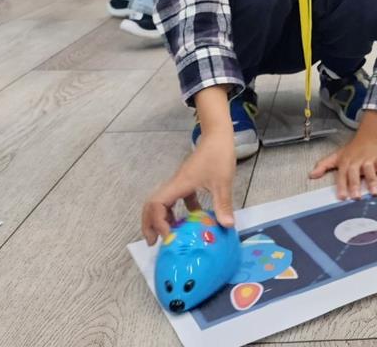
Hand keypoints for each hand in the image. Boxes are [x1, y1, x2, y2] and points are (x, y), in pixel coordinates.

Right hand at [141, 87, 235, 243]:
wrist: (218, 135)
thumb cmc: (218, 155)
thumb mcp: (222, 181)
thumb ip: (223, 204)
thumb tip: (227, 226)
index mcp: (178, 185)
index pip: (156, 205)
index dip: (158, 223)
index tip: (169, 237)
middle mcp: (174, 184)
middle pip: (152, 205)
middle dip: (150, 224)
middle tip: (154, 242)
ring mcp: (180, 183)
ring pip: (164, 203)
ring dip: (164, 219)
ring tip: (170, 236)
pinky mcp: (188, 181)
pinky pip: (178, 199)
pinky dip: (181, 211)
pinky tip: (194, 220)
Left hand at [309, 112, 376, 198]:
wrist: (369, 135)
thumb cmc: (352, 150)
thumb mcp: (336, 156)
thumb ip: (323, 166)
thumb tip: (311, 175)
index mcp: (345, 162)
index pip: (342, 175)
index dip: (342, 186)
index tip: (342, 197)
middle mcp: (357, 161)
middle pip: (355, 173)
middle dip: (355, 185)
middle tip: (357, 197)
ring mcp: (369, 159)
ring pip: (370, 170)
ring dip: (372, 181)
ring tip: (374, 193)